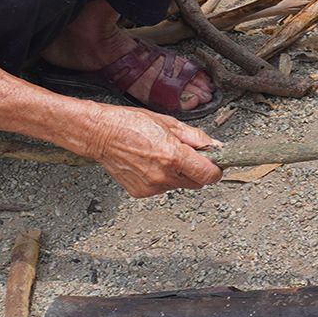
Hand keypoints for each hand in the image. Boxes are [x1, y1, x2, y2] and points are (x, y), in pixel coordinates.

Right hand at [79, 104, 221, 196]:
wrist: (102, 135)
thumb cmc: (132, 124)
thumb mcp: (170, 123)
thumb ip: (196, 138)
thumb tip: (215, 146)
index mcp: (174, 157)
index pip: (208, 175)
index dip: (215, 169)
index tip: (214, 163)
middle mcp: (163, 176)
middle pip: (196, 183)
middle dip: (197, 170)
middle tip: (186, 154)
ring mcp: (151, 187)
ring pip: (178, 185)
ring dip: (178, 174)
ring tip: (162, 155)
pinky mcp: (140, 193)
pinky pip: (161, 188)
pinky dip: (162, 178)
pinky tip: (150, 163)